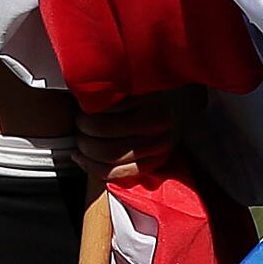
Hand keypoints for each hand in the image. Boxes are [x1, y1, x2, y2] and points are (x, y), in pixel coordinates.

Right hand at [77, 89, 202, 189]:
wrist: (185, 91)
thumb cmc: (162, 117)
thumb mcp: (150, 144)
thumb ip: (123, 157)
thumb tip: (83, 160)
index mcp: (156, 157)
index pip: (113, 172)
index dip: (89, 165)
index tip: (78, 155)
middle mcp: (159, 139)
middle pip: (107, 151)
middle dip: (84, 143)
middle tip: (78, 133)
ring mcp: (155, 115)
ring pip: (105, 128)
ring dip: (85, 124)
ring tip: (82, 117)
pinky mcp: (149, 93)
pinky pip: (112, 103)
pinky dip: (97, 104)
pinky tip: (94, 103)